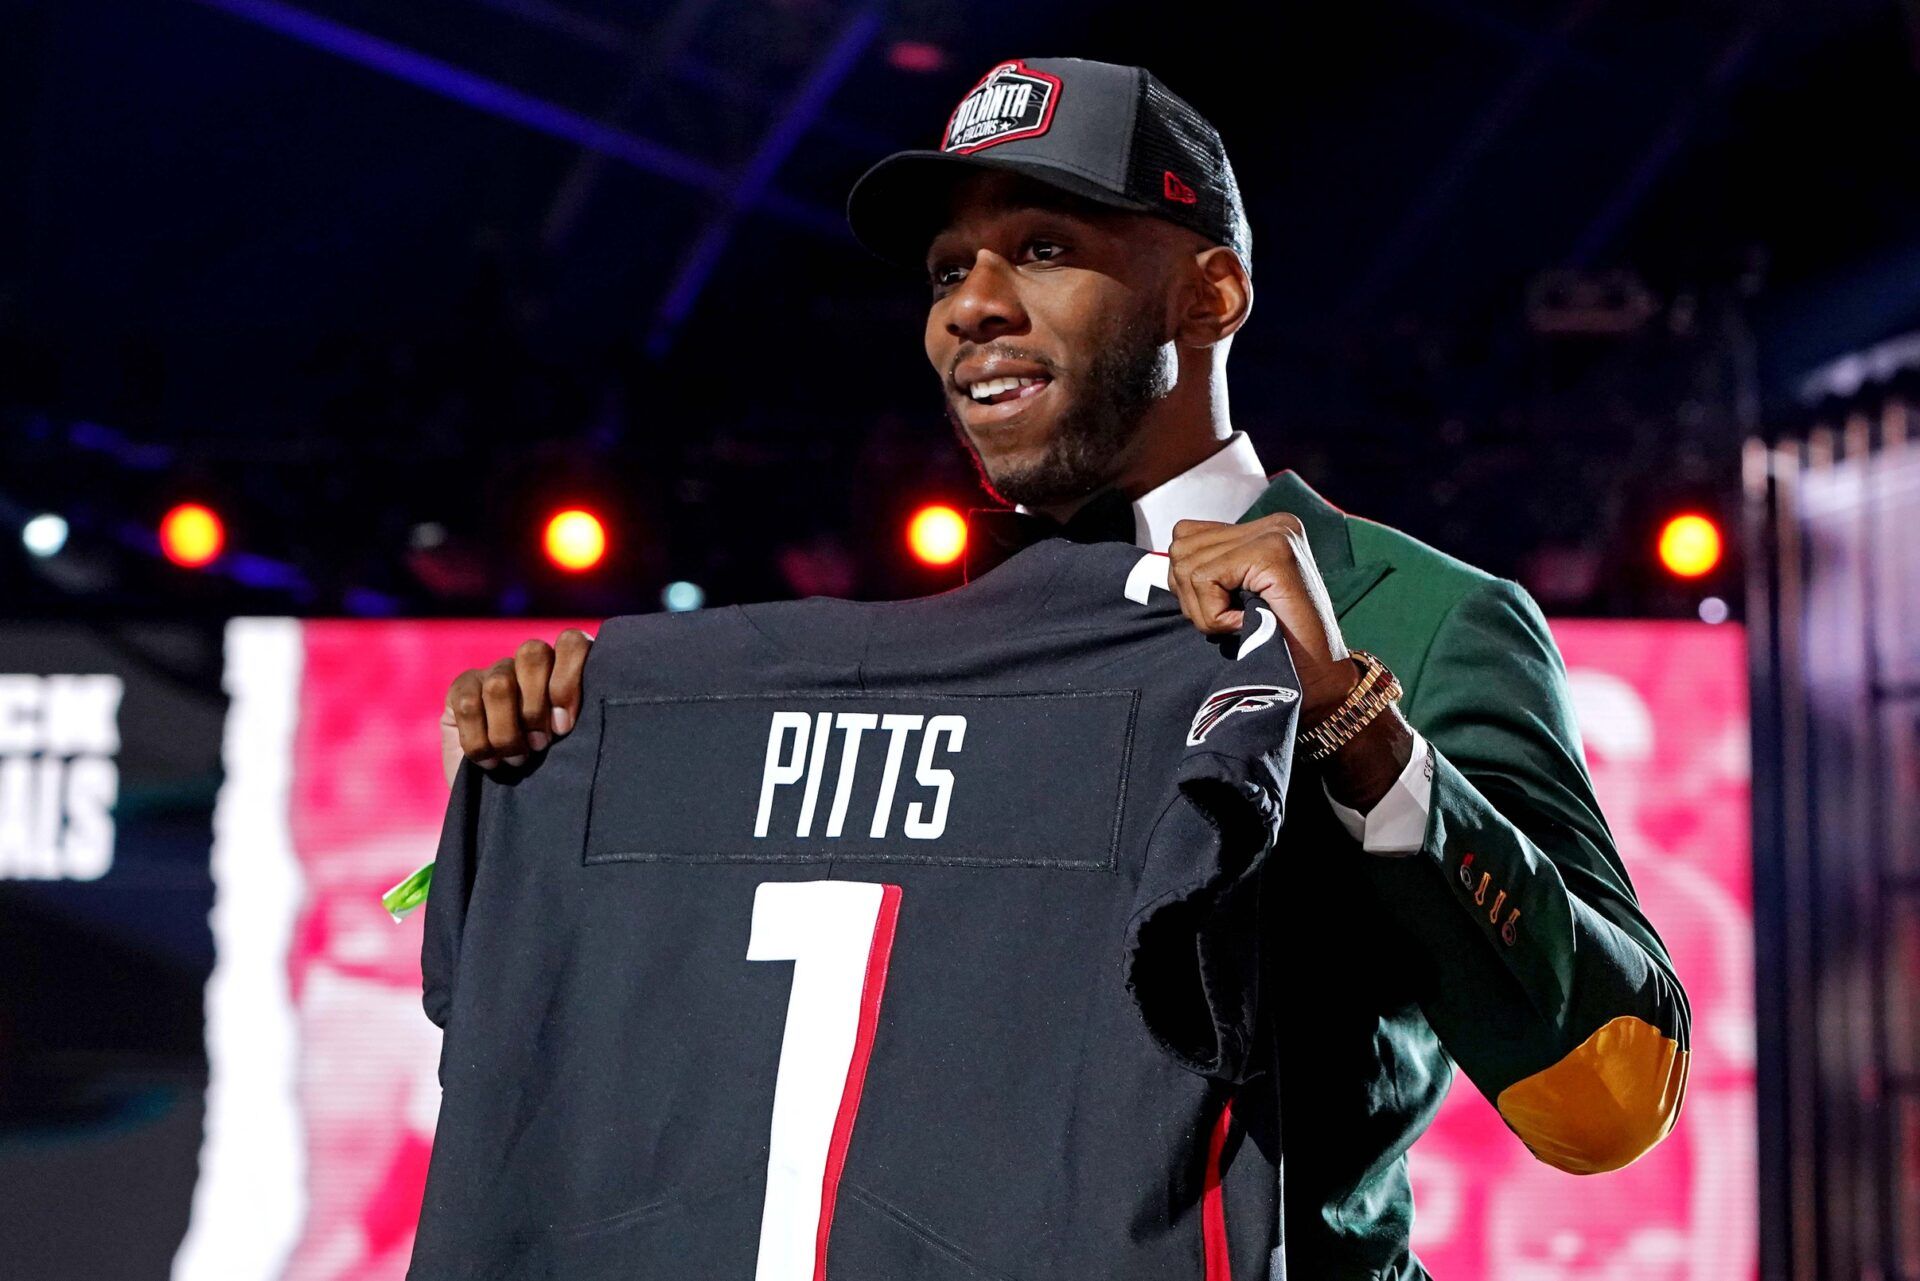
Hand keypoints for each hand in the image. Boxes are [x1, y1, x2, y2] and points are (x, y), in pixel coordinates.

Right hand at [441, 629, 592, 784]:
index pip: (571, 642)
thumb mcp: (574, 747)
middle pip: (532, 653)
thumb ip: (579, 720)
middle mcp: (530, 661)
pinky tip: (490, 762)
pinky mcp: (462, 688)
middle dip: (536, 706)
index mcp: (566, 666)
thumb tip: (578, 715)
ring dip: (508, 730)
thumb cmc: (550, 773)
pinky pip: (469, 705)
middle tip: (541, 744)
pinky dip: (480, 741)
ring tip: (517, 759)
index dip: (568, 680)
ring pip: (500, 683)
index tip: (565, 727)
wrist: (503, 803)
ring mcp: (494, 672)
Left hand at [1166, 513, 1359, 720]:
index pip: (1187, 536)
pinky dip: (1214, 614)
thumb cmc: (1272, 648)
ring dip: (1203, 609)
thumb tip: (1166, 562)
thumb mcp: (1235, 599)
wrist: (1318, 684)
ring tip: (1241, 623)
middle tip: (1230, 622)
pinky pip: (1205, 578)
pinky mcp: (1273, 553)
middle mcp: (1273, 524)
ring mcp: (1275, 534)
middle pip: (1181, 547)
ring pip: (1187, 563)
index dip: (1189, 585)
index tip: (1224, 611)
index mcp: (1264, 530)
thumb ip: (1209, 571)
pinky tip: (1245, 624)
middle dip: (1191, 596)